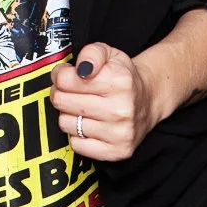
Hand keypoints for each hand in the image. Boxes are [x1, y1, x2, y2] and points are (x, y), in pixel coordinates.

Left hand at [50, 41, 160, 161]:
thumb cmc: (123, 77)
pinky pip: (77, 145)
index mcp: (118, 80)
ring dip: (68, 114)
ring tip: (80, 107)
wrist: (147, 101)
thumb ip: (91, 53)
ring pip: (66, 124)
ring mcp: (119, 133)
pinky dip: (77, 134)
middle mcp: (120, 108)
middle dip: (60, 93)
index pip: (66, 81)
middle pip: (62, 102)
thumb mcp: (109, 54)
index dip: (59, 75)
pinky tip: (88, 123)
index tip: (64, 75)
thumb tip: (81, 68)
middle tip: (68, 90)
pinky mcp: (116, 152)